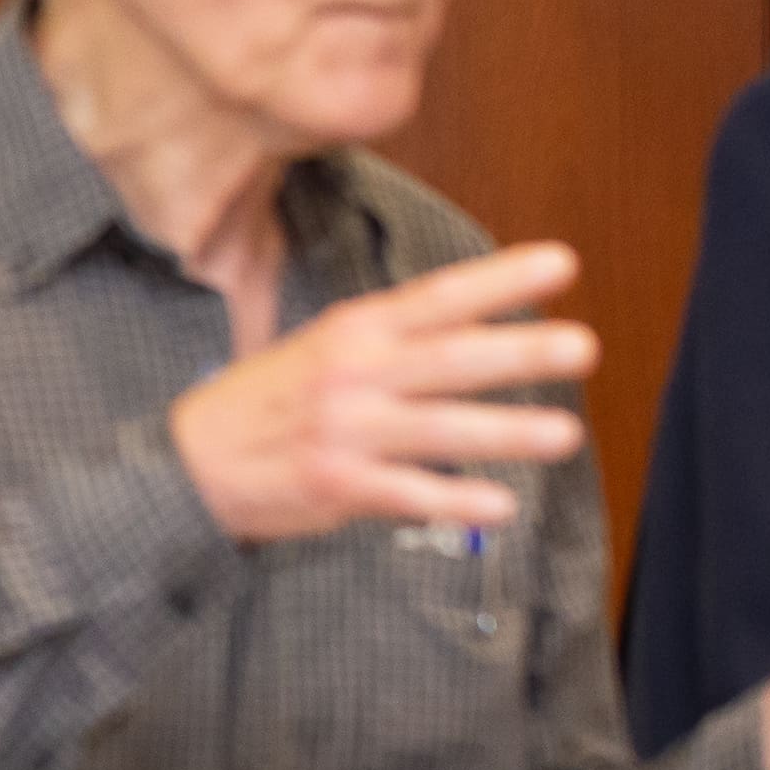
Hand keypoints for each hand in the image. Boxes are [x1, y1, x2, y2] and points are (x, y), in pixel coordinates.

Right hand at [165, 245, 591, 542]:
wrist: (185, 463)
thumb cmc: (262, 404)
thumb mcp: (318, 347)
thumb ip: (389, 337)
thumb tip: (471, 323)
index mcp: (353, 331)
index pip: (439, 297)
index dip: (501, 280)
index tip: (562, 265)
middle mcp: (353, 375)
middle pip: (449, 359)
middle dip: (519, 353)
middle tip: (583, 348)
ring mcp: (345, 431)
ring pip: (438, 429)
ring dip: (504, 432)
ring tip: (566, 435)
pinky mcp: (336, 486)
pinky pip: (407, 494)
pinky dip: (455, 500)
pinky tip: (501, 504)